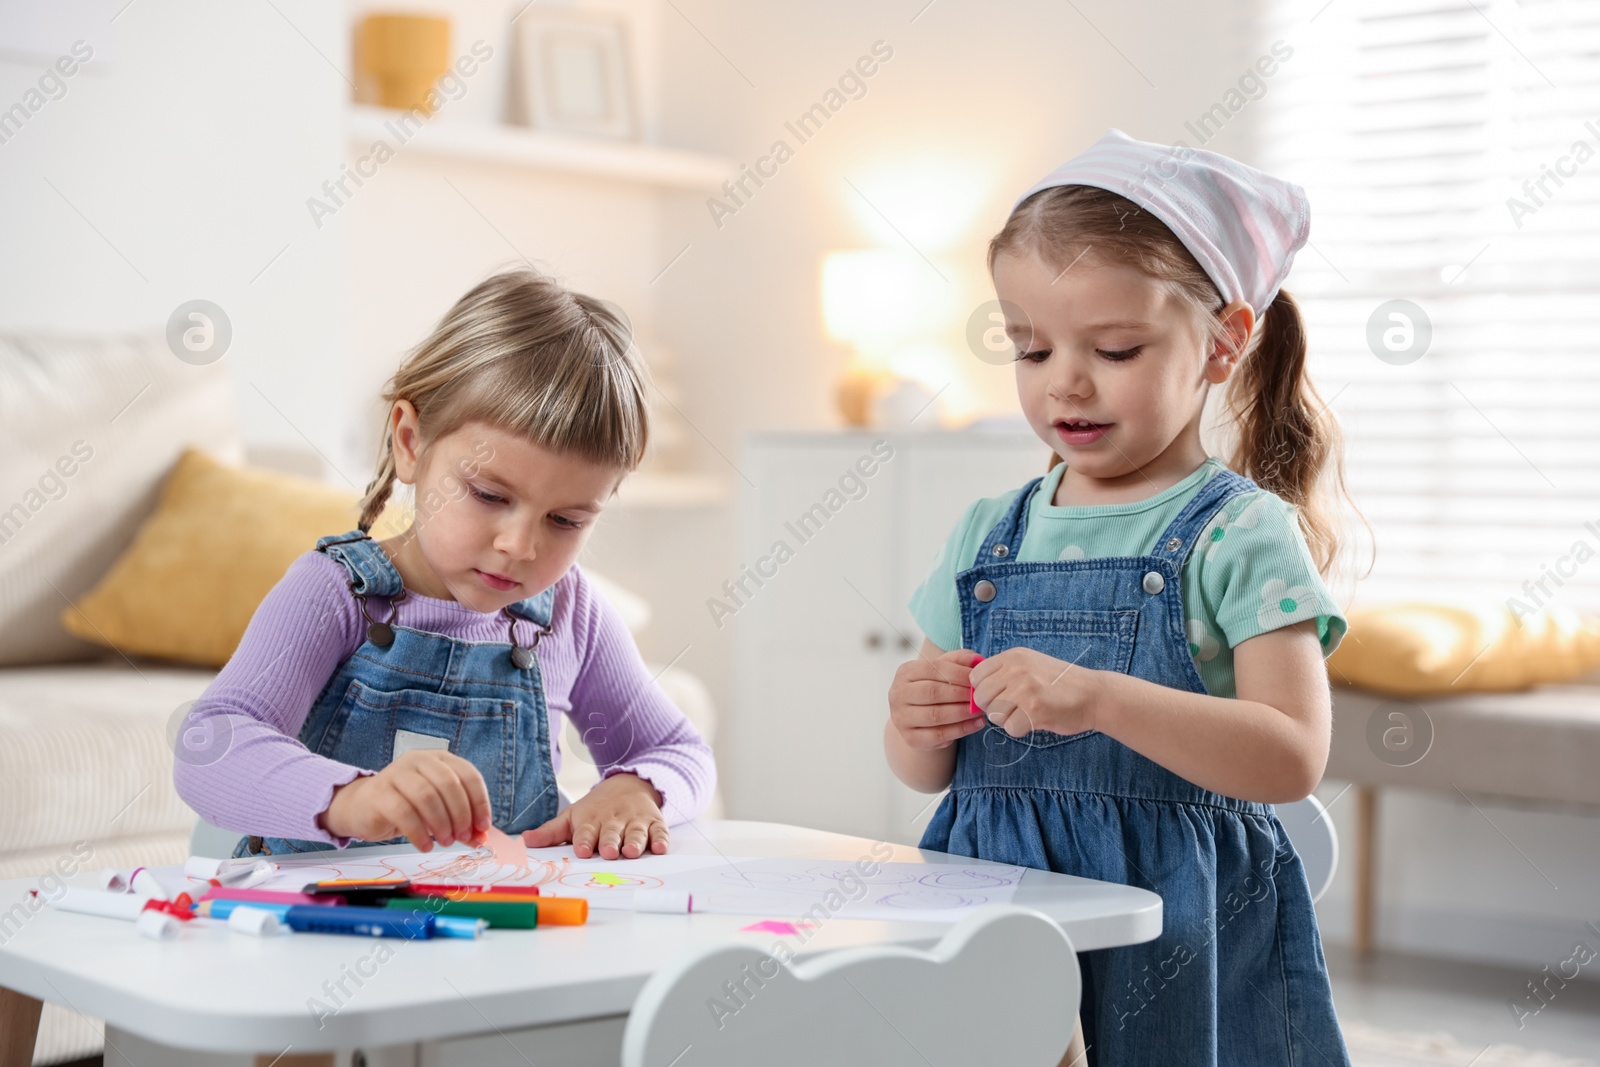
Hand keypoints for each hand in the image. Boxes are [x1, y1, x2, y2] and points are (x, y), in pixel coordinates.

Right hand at [319, 749, 491, 850]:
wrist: (364, 807)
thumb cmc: (408, 806)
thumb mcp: (439, 811)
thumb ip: (461, 823)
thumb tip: (481, 840)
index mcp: (439, 759)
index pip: (468, 775)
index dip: (479, 802)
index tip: (483, 827)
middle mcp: (418, 760)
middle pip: (449, 784)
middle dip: (460, 815)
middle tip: (462, 838)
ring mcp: (396, 773)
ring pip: (427, 796)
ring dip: (441, 824)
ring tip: (445, 842)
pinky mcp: (379, 793)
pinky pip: (404, 812)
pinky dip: (419, 833)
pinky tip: (425, 845)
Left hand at [522, 772, 666, 858]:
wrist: (629, 784)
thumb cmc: (596, 809)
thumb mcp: (572, 816)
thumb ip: (551, 832)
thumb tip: (524, 841)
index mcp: (591, 820)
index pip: (586, 832)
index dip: (584, 840)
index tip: (583, 850)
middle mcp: (613, 820)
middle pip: (611, 832)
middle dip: (610, 842)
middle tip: (608, 851)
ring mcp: (635, 820)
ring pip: (635, 832)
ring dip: (634, 841)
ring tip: (632, 852)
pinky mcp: (654, 822)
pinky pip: (659, 831)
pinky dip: (661, 839)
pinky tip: (660, 848)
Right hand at [888, 647, 987, 750]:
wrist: (920, 716)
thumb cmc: (935, 687)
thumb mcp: (944, 669)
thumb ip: (960, 660)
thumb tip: (977, 660)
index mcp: (905, 672)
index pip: (933, 668)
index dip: (958, 673)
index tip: (977, 679)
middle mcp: (898, 694)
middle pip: (933, 692)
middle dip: (961, 694)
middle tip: (980, 696)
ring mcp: (901, 718)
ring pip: (935, 715)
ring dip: (962, 712)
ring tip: (980, 710)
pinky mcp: (910, 738)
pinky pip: (938, 735)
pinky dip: (961, 730)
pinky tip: (976, 724)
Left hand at [971, 646, 1101, 737]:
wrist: (1093, 695)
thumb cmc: (1059, 684)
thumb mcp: (1030, 665)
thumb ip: (1004, 673)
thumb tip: (974, 692)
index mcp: (1013, 656)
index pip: (976, 676)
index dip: (983, 691)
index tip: (999, 696)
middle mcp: (1015, 669)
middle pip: (981, 697)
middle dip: (994, 708)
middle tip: (1013, 709)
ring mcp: (1024, 688)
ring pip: (993, 714)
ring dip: (1007, 720)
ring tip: (1026, 713)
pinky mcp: (1033, 709)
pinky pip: (1010, 728)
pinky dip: (1020, 730)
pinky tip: (1034, 721)